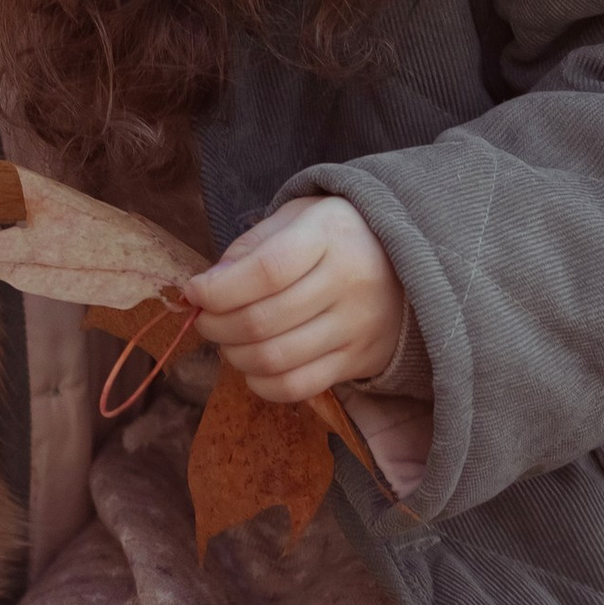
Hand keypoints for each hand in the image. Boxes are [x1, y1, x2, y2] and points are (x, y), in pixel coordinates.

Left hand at [182, 196, 404, 406]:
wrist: (409, 260)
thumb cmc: (337, 234)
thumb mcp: (296, 218)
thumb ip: (250, 249)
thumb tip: (205, 290)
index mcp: (329, 235)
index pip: (266, 271)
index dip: (219, 290)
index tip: (194, 292)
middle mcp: (348, 282)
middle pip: (264, 320)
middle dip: (216, 325)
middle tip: (204, 319)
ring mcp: (357, 326)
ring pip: (277, 358)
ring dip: (234, 356)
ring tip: (226, 342)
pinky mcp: (360, 360)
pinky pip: (300, 386)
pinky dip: (262, 384)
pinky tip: (252, 367)